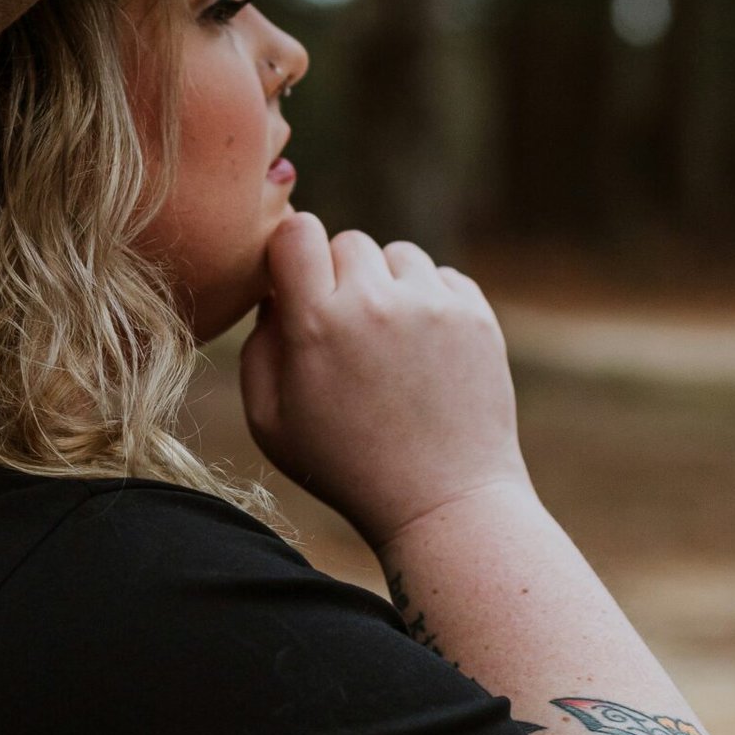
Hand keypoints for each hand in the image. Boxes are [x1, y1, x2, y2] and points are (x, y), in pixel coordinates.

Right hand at [239, 216, 528, 548]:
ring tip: (389, 341)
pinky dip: (430, 300)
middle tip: (346, 329)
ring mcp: (432, 306)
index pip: (297, 232)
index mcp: (317, 325)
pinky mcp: (476, 316)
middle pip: (348, 241)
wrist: (444, 502)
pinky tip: (424, 350)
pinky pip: (443, 276)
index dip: (291, 252)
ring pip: (398, 255)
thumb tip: (274, 296)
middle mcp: (375, 303)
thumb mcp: (270, 423)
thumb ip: (258, 350)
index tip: (297, 281)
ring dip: (388, 284)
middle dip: (339, 275)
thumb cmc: (345, 467)